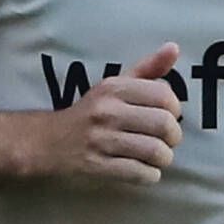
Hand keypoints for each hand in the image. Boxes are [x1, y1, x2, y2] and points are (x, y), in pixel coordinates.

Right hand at [41, 42, 185, 184]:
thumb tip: (174, 48)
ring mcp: (101, 140)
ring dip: (164, 158)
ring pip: (155, 151)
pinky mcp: (97, 166)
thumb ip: (147, 69)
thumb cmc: (91, 112)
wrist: (48, 141)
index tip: (168, 116)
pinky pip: (139, 173)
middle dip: (173, 137)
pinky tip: (145, 171)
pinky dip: (149, 175)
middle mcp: (107, 111)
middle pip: (164, 125)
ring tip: (159, 157)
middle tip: (167, 141)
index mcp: (114, 88)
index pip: (164, 95)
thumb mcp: (114, 85)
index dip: (175, 108)